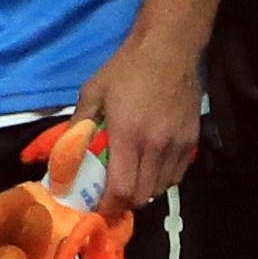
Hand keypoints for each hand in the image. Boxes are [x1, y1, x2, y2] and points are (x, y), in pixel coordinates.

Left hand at [73, 26, 207, 194]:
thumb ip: (79, 124)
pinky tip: (151, 168)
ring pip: (161, 188)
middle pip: (142, 195)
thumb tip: (65, 151)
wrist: (169, 48)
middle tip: (112, 196)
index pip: (122, 188)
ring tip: (131, 181)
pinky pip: (177, 175)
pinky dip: (162, 179)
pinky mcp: (192, 140)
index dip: (110, 206)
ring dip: (144, 191)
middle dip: (125, 202)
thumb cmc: (127, 67)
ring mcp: (178, 145)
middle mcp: (156, 146)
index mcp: (128, 135)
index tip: (99, 210)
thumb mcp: (94, 91)